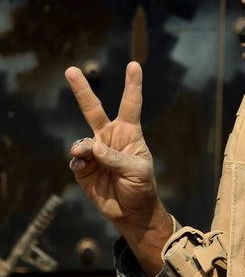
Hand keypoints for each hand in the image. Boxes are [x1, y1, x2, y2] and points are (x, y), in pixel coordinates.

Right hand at [66, 61, 171, 276]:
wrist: (131, 211)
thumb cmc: (141, 186)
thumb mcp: (137, 170)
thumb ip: (116, 157)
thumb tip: (92, 147)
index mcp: (130, 133)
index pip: (130, 104)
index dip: (132, 84)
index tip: (134, 65)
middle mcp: (109, 137)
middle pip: (93, 109)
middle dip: (81, 90)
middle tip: (70, 70)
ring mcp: (94, 151)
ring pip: (81, 140)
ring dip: (83, 148)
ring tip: (90, 157)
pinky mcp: (82, 167)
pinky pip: (75, 159)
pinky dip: (79, 162)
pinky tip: (85, 167)